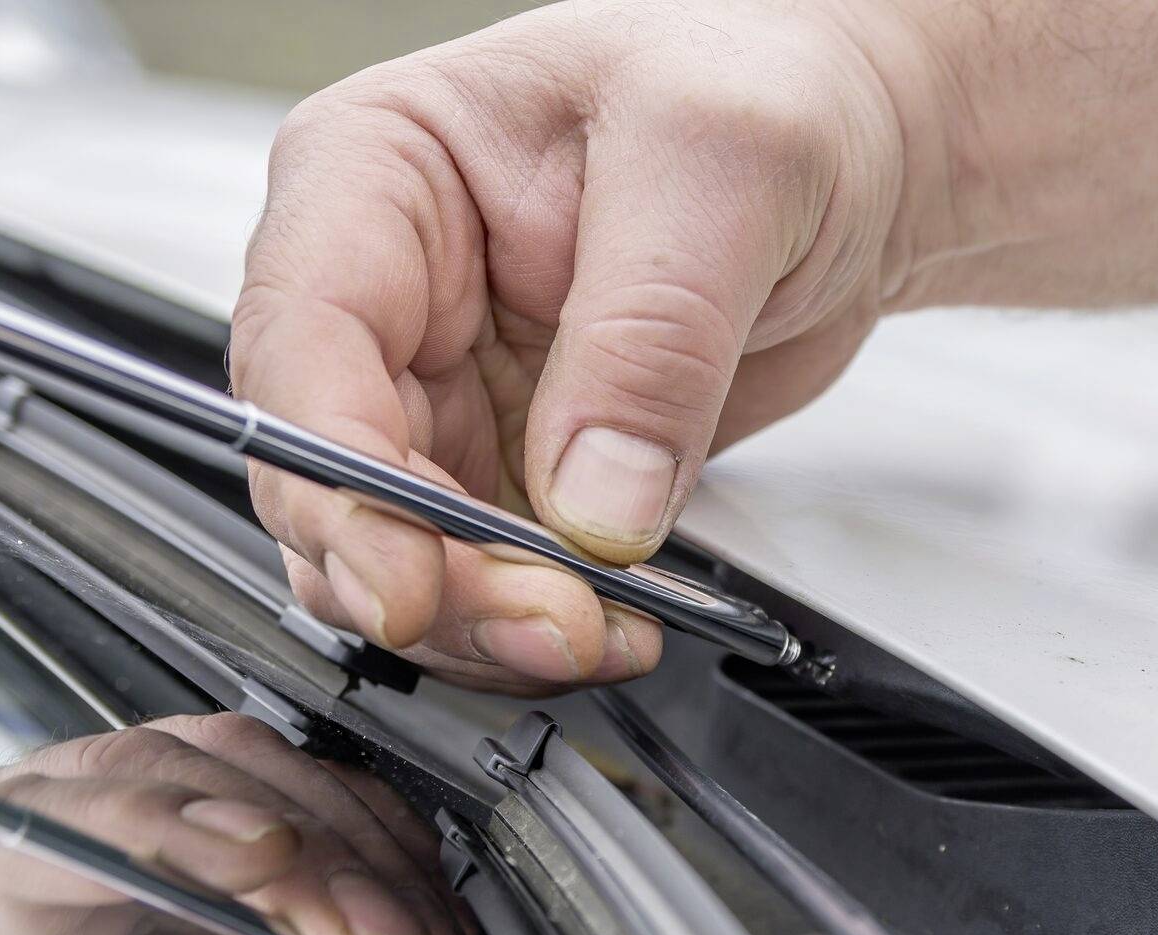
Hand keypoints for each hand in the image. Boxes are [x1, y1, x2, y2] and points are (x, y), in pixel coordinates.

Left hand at [0, 714, 478, 934]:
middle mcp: (58, 858)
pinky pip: (334, 795)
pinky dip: (396, 853)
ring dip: (358, 850)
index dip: (149, 826)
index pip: (32, 832)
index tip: (264, 862)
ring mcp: (166, 833)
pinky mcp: (265, 834)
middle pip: (162, 778)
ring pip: (260, 770)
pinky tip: (427, 921)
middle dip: (293, 851)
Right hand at [231, 0, 953, 691]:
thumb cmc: (762, 80)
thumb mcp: (719, 163)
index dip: (341, 484)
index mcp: (378, 174)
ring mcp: (454, 390)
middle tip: (554, 626)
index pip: (304, 349)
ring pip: (404, 549)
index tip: (412, 580)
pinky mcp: (525, 462)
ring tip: (605, 631)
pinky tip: (624, 620)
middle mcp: (395, 294)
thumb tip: (594, 504)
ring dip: (488, 619)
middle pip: (338, 479)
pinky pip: (498, 572)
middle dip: (433, 578)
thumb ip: (649, 335)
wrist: (853, 146)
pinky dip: (548, 617)